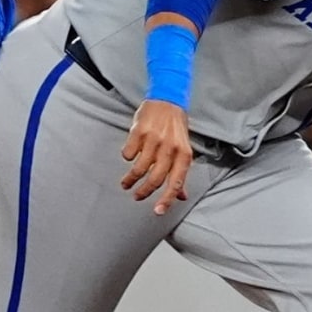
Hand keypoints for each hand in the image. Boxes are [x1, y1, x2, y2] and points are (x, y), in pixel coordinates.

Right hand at [120, 100, 192, 214]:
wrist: (167, 99)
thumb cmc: (175, 127)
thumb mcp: (183, 149)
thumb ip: (180, 173)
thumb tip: (181, 196)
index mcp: (184, 154)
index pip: (176, 182)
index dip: (167, 199)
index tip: (157, 212)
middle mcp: (170, 148)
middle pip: (155, 179)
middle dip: (143, 192)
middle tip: (136, 196)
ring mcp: (154, 139)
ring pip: (139, 169)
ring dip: (130, 179)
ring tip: (127, 183)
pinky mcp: (139, 131)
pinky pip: (128, 154)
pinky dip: (127, 157)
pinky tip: (129, 155)